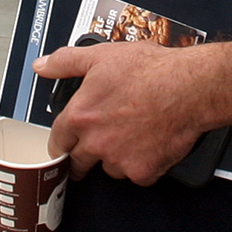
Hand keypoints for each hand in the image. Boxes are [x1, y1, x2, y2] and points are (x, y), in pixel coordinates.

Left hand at [35, 38, 231, 184]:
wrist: (190, 87)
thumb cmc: (150, 70)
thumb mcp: (102, 56)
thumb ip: (66, 62)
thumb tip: (41, 66)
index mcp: (81, 116)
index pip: (57, 141)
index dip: (61, 142)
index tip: (66, 143)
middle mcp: (96, 143)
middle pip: (77, 164)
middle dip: (83, 157)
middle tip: (98, 144)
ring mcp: (119, 160)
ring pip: (109, 169)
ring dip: (115, 159)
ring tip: (132, 135)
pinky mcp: (143, 172)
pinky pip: (137, 175)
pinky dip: (142, 164)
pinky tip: (151, 144)